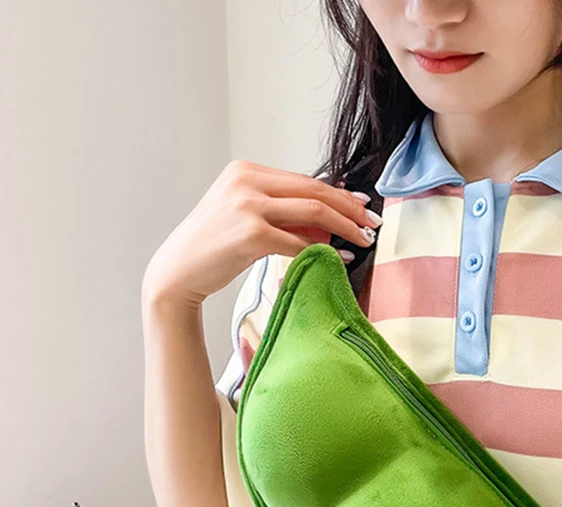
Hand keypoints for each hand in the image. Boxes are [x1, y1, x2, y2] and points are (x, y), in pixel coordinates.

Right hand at [142, 160, 380, 309]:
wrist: (179, 270)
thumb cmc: (214, 247)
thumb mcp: (246, 217)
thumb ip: (282, 213)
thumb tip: (327, 224)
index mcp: (245, 170)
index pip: (304, 179)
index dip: (338, 194)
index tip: (361, 206)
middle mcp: (246, 181)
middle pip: (314, 191)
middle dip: (350, 208)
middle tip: (372, 223)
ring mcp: (248, 206)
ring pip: (313, 212)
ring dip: (344, 228)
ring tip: (363, 241)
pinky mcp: (251, 234)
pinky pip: (299, 242)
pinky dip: (322, 251)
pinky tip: (338, 258)